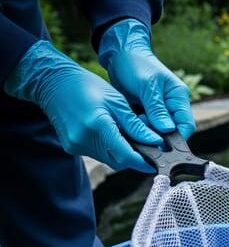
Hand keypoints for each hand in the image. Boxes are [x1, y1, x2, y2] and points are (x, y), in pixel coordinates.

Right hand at [4, 40, 161, 171]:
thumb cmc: (87, 86)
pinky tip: (112, 134)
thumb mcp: (117, 102)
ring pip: (108, 159)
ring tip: (128, 135)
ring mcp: (76, 145)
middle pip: (118, 161)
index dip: (143, 163)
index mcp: (97, 126)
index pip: (125, 155)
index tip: (157, 164)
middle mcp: (84, 140)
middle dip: (134, 157)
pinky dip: (109, 148)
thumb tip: (156, 142)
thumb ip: (135, 125)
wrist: (53, 83)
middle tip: (146, 146)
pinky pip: (97, 154)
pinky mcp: (72, 147)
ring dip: (122, 152)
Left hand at [99, 19, 194, 139]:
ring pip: (158, 131)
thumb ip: (157, 108)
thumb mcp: (147, 85)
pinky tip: (129, 128)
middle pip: (173, 131)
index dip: (178, 138)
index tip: (163, 144)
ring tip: (133, 126)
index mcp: (179, 97)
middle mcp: (172, 106)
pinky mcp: (146, 113)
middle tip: (142, 131)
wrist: (119, 55)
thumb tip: (167, 130)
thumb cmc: (135, 64)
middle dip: (159, 135)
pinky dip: (139, 130)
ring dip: (147, 133)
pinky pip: (146, 128)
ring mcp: (159, 110)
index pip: (186, 124)